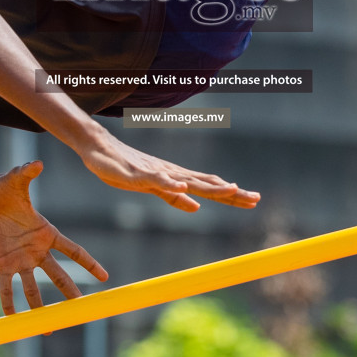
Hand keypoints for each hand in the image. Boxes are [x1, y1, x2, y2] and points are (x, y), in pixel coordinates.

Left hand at [0, 161, 107, 313]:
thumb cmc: (2, 187)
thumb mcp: (15, 179)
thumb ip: (27, 172)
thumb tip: (36, 163)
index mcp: (47, 232)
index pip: (73, 251)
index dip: (89, 264)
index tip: (104, 279)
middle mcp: (37, 250)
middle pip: (58, 275)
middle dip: (69, 292)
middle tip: (81, 310)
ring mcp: (21, 259)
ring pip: (34, 288)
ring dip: (40, 309)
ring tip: (48, 329)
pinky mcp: (3, 263)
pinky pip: (7, 287)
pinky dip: (9, 302)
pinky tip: (13, 320)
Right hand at [77, 133, 260, 211]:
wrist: (100, 149)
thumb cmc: (126, 168)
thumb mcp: (154, 188)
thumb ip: (174, 197)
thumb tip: (196, 207)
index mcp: (178, 178)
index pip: (211, 187)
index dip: (232, 195)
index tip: (254, 201)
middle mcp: (173, 173)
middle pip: (208, 184)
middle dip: (232, 193)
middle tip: (256, 198)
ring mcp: (158, 172)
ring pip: (189, 180)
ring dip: (210, 185)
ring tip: (231, 189)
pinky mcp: (140, 174)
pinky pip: (158, 179)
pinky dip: (172, 183)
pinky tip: (184, 186)